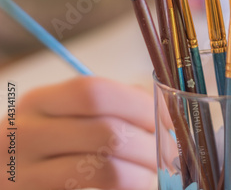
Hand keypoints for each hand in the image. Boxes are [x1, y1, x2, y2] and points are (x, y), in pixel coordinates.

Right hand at [0, 77, 156, 189]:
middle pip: (107, 133)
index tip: (170, 119)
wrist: (6, 174)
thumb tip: (165, 113)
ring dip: (143, 174)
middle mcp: (25, 135)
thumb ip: (112, 106)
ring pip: (106, 170)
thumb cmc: (50, 142)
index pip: (96, 93)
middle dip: (151, 145)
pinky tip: (134, 186)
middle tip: (170, 155)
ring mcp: (24, 175)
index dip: (141, 105)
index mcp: (39, 102)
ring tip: (154, 174)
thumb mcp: (66, 115)